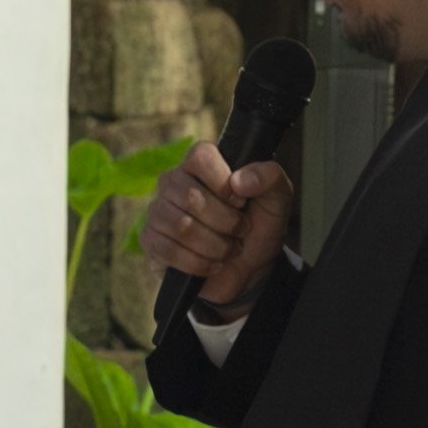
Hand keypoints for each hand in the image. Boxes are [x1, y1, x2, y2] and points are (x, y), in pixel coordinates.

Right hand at [140, 146, 294, 314]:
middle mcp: (173, 182)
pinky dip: (199, 263)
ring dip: (215, 246)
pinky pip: (168, 251)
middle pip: (191, 197)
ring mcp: (158, 211)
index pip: (200, 157)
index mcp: (200, 163)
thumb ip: (270, 178)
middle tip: (240, 231)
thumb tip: (240, 181)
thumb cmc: (259, 227)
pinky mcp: (151, 241)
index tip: (240, 202)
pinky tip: (212, 263)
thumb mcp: (277, 200)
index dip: (224, 183)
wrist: (248, 269)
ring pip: (181, 226)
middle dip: (226, 222)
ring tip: (228, 249)